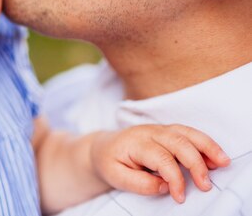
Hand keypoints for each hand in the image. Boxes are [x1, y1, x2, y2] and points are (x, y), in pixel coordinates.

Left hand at [92, 124, 230, 203]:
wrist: (103, 148)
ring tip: (223, 163)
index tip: (179, 197)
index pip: (161, 158)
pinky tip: (215, 156)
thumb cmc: (110, 162)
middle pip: (178, 142)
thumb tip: (164, 185)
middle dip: (196, 164)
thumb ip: (140, 183)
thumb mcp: (116, 176)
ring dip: (207, 147)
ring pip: (187, 133)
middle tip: (205, 185)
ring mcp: (160, 129)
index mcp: (135, 142)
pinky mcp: (167, 132)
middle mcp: (149, 132)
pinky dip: (205, 143)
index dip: (174, 178)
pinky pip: (189, 133)